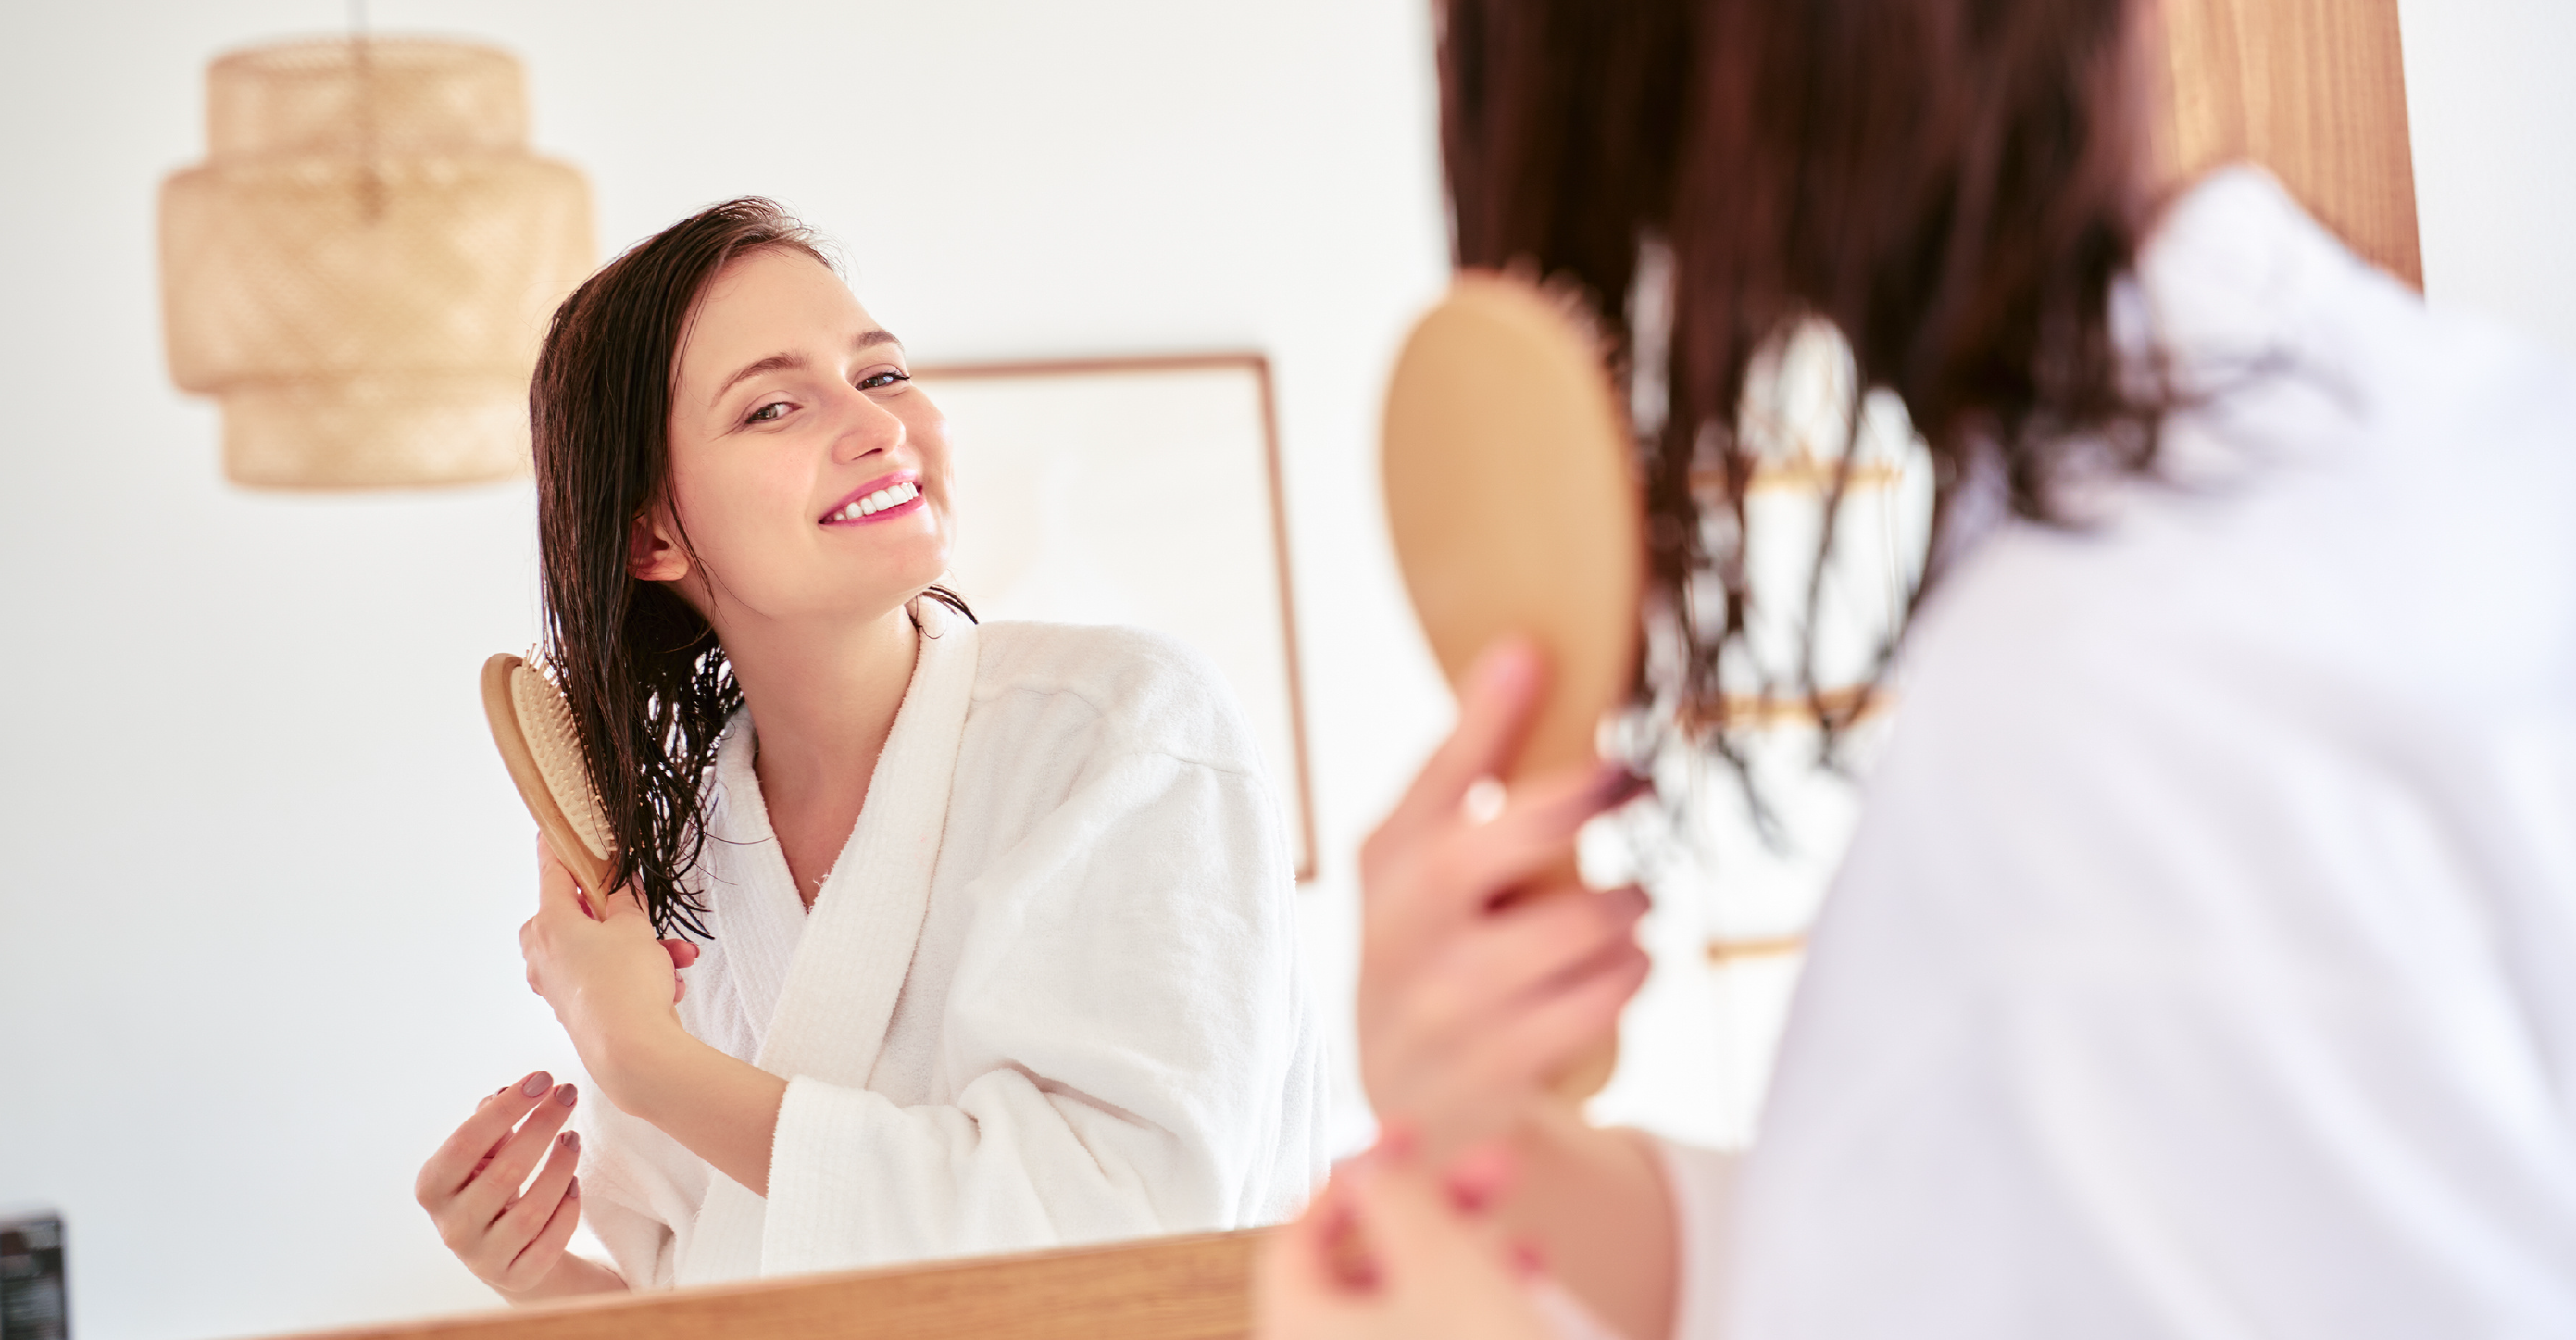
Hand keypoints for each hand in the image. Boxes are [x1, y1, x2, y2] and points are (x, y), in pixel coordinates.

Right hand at [415, 1073, 605, 1298]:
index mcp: (433, 1187)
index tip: (543, 1078)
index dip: (506, 1109)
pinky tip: (575, 1183)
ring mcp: (483, 1257)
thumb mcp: (483, 1155)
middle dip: (541, 1127)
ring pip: (531, 1210)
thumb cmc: (491, 1185)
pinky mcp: (517, 1277)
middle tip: (568, 1095)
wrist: (503, 1250)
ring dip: (560, 1168)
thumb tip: (503, 1092)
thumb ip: (490, 1124)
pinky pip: (550, 1242)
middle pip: (504, 1172)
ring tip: (573, 1138)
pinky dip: (567, 1209)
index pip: (466, 1143)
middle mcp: (451, 1226)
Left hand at [520, 839, 693, 1095]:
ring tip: (678, 957)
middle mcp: (542, 952)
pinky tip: (670, 983)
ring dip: (643, 948)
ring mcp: (555, 983)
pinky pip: (607, 977)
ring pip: (602, 948)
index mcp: (548, 922)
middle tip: (648, 913)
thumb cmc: (624, 986)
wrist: (631, 1054)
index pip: (551, 869)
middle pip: (582, 914)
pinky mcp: (575, 1007)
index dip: (559, 845)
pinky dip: (637, 975)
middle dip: (625, 914)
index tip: (557, 827)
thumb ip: (624, 898)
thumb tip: (618, 883)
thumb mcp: (633, 926)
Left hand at [1256, 1133, 1554, 1339]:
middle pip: (1363, 1267)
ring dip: (1466, 1255)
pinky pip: (1436, 1339)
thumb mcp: (1443, 1262)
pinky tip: (1529, 1278)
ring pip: (1408, 1307)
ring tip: (1529, 1236)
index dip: (1353, 1178)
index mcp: (1299, 1332)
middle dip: (1434, 1208)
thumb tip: (1365, 1166)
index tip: (1410, 1138)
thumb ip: (1394, 1196)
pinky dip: (1474, 1305)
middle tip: (1500, 1168)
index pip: (1296, 1238)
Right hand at [1358, 640, 1652, 1159]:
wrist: (1413, 1107)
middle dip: (1576, 803)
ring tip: (1634, 903)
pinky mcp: (1491, 1072)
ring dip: (1625, 907)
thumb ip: (1471, 762)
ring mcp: (1441, 1006)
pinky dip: (1631, 975)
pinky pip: (1596, 1002)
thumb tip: (1522, 648)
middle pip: (1490, 844)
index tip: (1538, 655)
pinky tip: (1629, 966)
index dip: (1486, 713)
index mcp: (1387, 863)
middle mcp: (1399, 931)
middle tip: (1638, 783)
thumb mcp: (1429, 859)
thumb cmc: (1438, 948)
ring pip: (1570, 929)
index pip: (1433, 776)